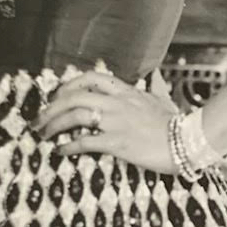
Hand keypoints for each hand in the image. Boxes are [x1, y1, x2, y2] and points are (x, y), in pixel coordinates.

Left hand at [34, 62, 179, 173]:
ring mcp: (117, 122)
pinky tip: (60, 151)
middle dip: (51, 108)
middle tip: (39, 120)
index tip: (56, 96)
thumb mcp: (164, 100)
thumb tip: (155, 75)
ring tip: (43, 135)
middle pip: (74, 97)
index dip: (69, 85)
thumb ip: (155, 86)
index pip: (91, 78)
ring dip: (54, 125)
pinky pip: (86, 142)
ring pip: (75, 116)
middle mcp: (118, 103)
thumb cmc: (176, 123)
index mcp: (126, 91)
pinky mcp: (118, 142)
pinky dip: (69, 146)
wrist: (188, 142)